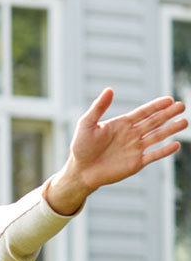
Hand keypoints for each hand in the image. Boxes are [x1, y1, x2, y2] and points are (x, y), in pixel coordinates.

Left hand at [47, 89, 186, 213]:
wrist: (80, 171)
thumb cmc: (81, 147)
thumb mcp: (87, 124)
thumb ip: (98, 107)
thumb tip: (109, 89)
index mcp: (122, 124)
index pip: (143, 112)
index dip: (156, 106)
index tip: (169, 99)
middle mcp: (131, 135)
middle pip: (154, 122)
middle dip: (168, 114)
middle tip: (182, 105)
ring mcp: (135, 148)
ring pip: (157, 137)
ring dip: (171, 129)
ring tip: (184, 122)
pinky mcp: (136, 163)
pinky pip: (154, 155)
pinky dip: (165, 151)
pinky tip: (176, 144)